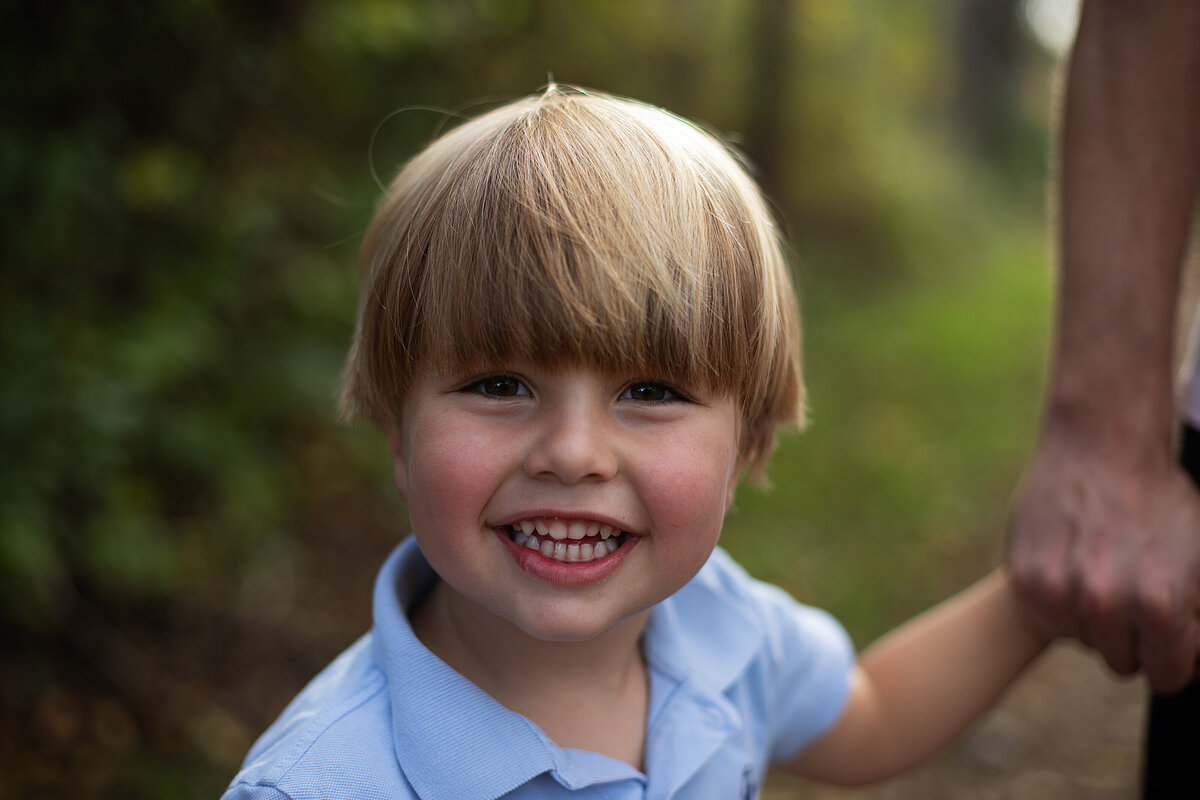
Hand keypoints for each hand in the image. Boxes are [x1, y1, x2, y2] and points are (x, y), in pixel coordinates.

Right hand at [1007, 433, 1199, 693]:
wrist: (1100, 445)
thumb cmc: (1158, 498)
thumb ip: (1196, 618)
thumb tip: (1188, 661)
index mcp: (1159, 605)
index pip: (1167, 676)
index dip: (1173, 658)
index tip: (1166, 636)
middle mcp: (1105, 604)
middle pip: (1121, 661)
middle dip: (1131, 637)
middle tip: (1130, 589)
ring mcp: (1057, 592)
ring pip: (1079, 640)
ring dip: (1090, 618)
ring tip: (1098, 570)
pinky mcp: (1023, 578)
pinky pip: (1044, 618)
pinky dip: (1057, 603)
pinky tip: (1070, 566)